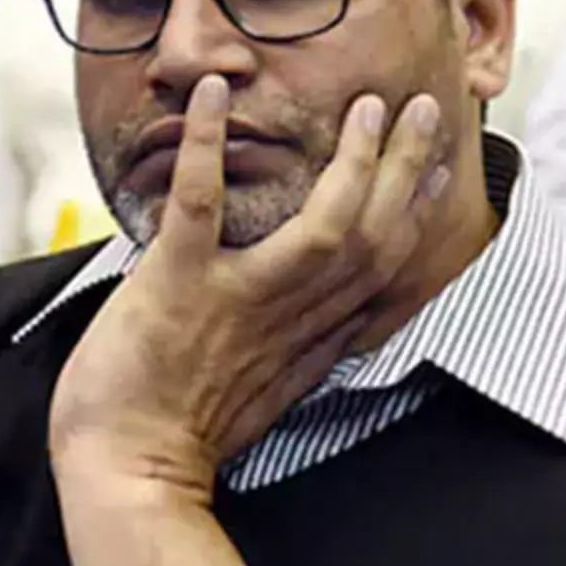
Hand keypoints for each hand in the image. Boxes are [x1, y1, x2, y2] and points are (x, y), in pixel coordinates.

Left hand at [48, 75, 448, 495]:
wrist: (126, 471)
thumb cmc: (183, 432)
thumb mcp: (267, 394)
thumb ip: (301, 350)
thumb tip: (331, 323)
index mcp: (307, 339)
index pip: (381, 270)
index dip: (415, 215)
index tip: (438, 170)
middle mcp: (286, 316)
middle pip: (370, 239)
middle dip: (404, 171)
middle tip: (421, 109)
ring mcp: (236, 297)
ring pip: (321, 226)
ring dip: (352, 164)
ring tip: (367, 107)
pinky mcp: (178, 283)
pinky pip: (200, 204)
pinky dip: (205, 145)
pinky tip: (211, 94)